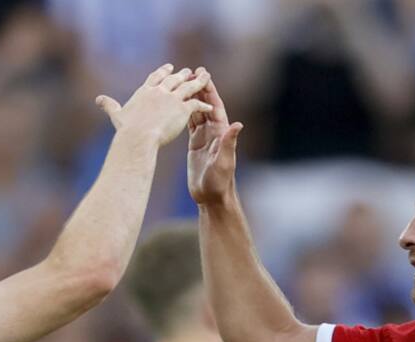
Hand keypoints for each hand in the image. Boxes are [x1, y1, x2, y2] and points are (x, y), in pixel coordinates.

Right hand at [96, 64, 213, 146]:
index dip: (162, 72)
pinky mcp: (182, 109)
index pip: (155, 78)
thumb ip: (109, 106)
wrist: (138, 137)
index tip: (168, 67)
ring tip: (205, 77)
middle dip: (182, 75)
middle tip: (188, 71)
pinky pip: (195, 104)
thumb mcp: (117, 115)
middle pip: (173, 79)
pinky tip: (209, 105)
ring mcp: (172, 99)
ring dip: (198, 82)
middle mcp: (159, 92)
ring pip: (188, 87)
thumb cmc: (126, 130)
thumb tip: (98, 99)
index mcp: (145, 92)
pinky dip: (203, 104)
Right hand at [187, 71, 243, 205]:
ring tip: (182, 83)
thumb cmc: (220, 181)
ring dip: (190, 98)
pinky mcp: (195, 144)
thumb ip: (229, 143)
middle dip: (199, 89)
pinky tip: (177, 104)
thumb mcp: (224, 161)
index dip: (210, 91)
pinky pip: (190, 124)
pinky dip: (184, 113)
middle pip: (205, 105)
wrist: (211, 196)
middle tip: (191, 72)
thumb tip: (238, 125)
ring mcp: (204, 137)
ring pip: (196, 112)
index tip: (204, 75)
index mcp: (221, 133)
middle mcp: (214, 132)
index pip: (215, 106)